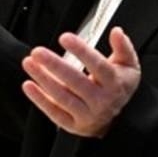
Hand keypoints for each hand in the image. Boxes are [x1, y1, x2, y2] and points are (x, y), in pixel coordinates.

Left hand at [21, 28, 140, 137]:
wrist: (118, 120)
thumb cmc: (119, 86)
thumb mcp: (128, 66)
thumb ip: (123, 47)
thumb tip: (117, 31)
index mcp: (114, 83)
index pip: (98, 65)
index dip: (81, 51)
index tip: (64, 37)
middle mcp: (102, 100)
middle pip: (75, 81)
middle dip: (54, 65)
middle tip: (38, 51)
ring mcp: (87, 114)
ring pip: (62, 96)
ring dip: (43, 78)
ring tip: (29, 62)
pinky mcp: (73, 124)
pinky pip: (54, 112)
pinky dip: (39, 99)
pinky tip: (28, 85)